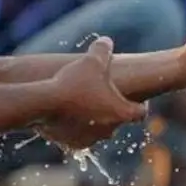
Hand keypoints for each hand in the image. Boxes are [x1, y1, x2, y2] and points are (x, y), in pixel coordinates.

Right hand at [40, 35, 146, 149]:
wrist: (44, 104)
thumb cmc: (75, 82)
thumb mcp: (92, 60)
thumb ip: (103, 50)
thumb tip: (106, 41)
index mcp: (123, 112)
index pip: (140, 112)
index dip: (140, 106)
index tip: (136, 100)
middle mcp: (110, 130)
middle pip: (117, 119)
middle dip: (111, 108)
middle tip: (102, 94)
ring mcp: (91, 139)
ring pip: (96, 128)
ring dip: (93, 118)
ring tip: (81, 102)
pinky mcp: (72, 144)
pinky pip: (77, 135)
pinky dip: (74, 126)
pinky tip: (65, 113)